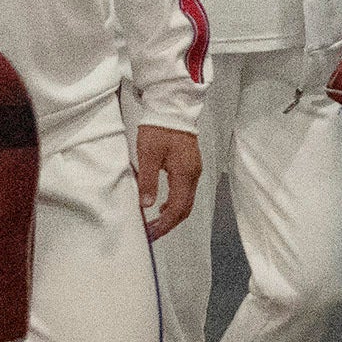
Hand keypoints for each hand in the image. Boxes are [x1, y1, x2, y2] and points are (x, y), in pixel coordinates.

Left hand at [136, 126, 201, 241]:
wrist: (172, 108)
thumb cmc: (159, 129)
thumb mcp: (148, 155)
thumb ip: (148, 181)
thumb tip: (147, 205)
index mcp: (185, 174)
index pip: (177, 209)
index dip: (164, 225)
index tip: (151, 233)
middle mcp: (193, 175)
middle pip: (185, 209)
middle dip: (168, 224)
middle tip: (151, 233)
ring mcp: (194, 171)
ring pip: (186, 201)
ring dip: (171, 215)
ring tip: (154, 223)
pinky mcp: (190, 166)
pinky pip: (185, 192)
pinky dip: (174, 204)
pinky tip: (162, 205)